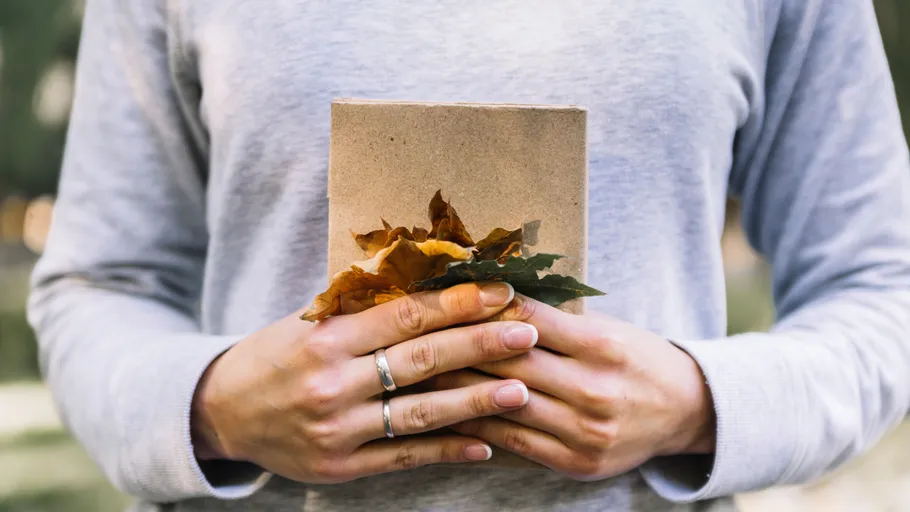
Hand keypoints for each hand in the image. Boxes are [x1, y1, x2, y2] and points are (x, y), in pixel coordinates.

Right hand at [190, 282, 537, 483]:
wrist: (221, 412)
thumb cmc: (276, 355)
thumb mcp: (310, 322)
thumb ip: (363, 308)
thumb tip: (432, 279)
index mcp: (325, 337)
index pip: (404, 315)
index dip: (457, 303)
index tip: (501, 293)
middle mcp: (331, 383)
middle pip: (420, 360)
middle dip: (479, 345)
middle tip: (527, 332)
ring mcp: (337, 429)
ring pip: (419, 413)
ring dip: (475, 402)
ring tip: (521, 390)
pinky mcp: (340, 466)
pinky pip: (404, 458)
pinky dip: (446, 451)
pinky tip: (484, 444)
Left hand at [428, 294, 715, 481]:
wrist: (687, 411)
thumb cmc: (638, 358)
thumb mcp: (607, 327)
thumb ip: (556, 320)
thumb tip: (492, 299)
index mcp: (603, 345)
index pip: (529, 320)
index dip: (483, 308)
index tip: (447, 298)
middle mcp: (595, 389)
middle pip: (510, 363)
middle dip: (459, 346)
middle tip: (416, 334)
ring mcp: (585, 431)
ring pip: (505, 404)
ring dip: (457, 388)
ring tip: (420, 373)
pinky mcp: (577, 463)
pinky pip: (515, 441)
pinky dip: (479, 426)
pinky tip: (450, 413)